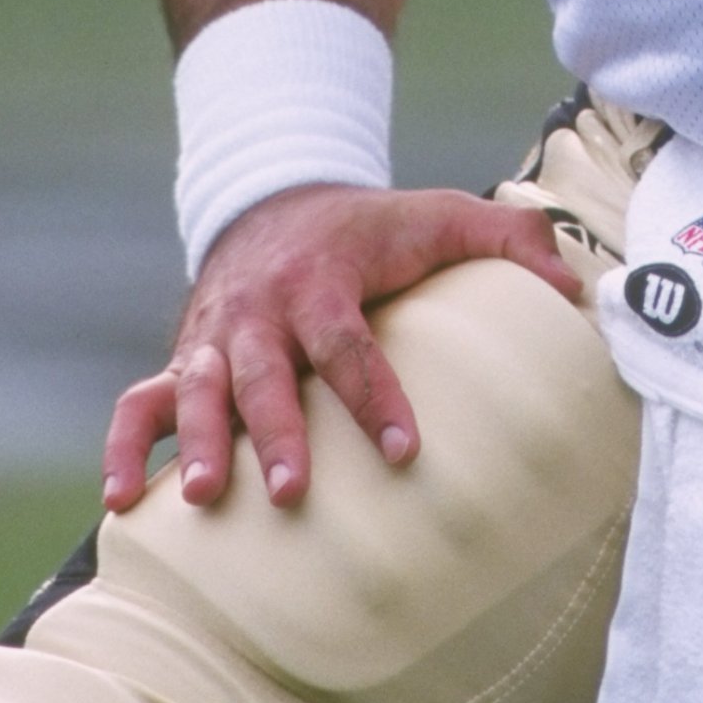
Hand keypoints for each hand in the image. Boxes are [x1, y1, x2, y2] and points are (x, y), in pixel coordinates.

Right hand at [103, 184, 584, 513]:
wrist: (276, 201)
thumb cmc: (373, 228)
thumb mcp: (441, 214)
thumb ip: (511, 243)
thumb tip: (578, 290)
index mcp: (323, 278)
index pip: (351, 343)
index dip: (377, 395)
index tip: (406, 449)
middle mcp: (260, 310)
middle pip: (264, 372)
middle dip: (276, 430)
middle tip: (292, 491)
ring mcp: (214, 336)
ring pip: (193, 388)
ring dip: (195, 443)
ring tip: (204, 498)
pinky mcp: (183, 359)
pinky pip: (139, 402)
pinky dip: (125, 447)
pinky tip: (125, 502)